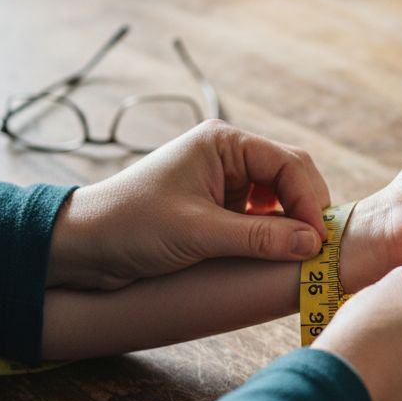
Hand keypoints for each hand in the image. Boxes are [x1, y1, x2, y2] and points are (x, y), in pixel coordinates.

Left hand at [46, 120, 330, 289]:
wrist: (84, 247)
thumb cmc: (132, 226)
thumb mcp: (198, 233)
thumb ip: (259, 237)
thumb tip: (313, 244)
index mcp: (223, 143)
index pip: (289, 163)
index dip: (310, 201)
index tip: (317, 242)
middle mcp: (228, 156)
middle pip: (290, 177)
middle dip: (306, 212)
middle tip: (316, 252)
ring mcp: (224, 182)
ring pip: (279, 200)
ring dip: (291, 226)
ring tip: (297, 258)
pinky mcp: (218, 209)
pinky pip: (261, 218)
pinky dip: (273, 236)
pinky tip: (274, 258)